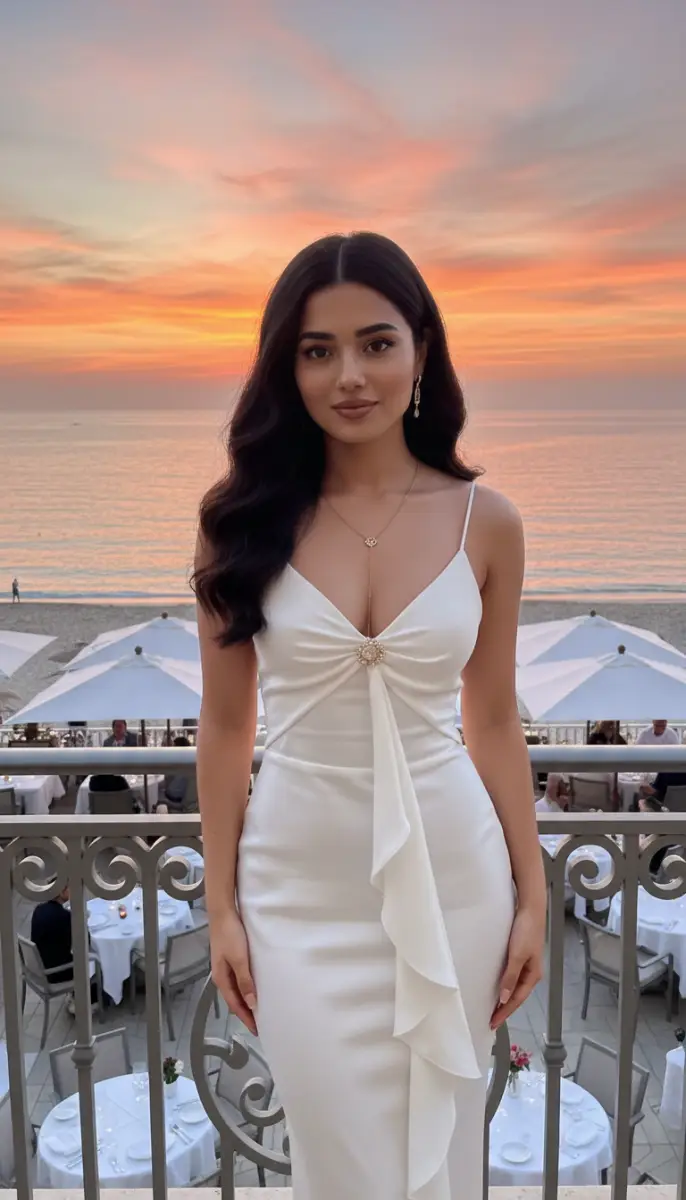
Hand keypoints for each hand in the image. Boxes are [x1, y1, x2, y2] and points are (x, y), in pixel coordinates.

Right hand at [209, 908, 257, 1034]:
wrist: (223, 912)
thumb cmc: (230, 934)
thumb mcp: (239, 959)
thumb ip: (245, 981)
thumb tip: (251, 1004)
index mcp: (221, 978)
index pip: (235, 1005)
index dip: (246, 1018)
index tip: (257, 1030)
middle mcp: (222, 975)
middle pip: (235, 1000)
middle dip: (246, 1013)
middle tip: (260, 1024)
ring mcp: (225, 967)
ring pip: (236, 990)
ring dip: (246, 1001)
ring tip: (259, 1009)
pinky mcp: (230, 959)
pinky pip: (238, 980)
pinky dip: (246, 988)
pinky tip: (253, 988)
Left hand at [491, 905, 544, 1029]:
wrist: (530, 909)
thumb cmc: (525, 931)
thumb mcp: (516, 956)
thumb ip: (510, 977)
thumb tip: (504, 999)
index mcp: (533, 975)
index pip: (516, 1000)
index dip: (505, 1012)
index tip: (492, 1023)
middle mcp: (530, 972)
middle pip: (516, 996)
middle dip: (505, 1009)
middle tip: (490, 1020)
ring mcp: (526, 964)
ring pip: (514, 986)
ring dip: (504, 998)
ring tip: (492, 1008)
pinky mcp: (520, 955)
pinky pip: (512, 976)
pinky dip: (505, 985)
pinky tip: (497, 986)